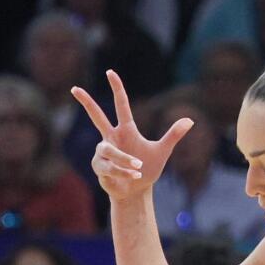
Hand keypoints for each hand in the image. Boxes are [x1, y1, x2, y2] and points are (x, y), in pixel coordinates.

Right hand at [73, 71, 191, 202]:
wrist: (136, 192)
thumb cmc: (147, 169)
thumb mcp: (162, 151)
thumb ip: (173, 135)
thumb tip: (190, 120)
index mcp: (126, 130)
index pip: (121, 105)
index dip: (117, 89)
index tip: (110, 72)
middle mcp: (111, 137)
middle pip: (96, 116)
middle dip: (86, 102)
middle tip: (74, 88)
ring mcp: (103, 152)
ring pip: (110, 152)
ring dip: (125, 161)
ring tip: (138, 170)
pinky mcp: (99, 166)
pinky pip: (110, 167)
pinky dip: (123, 173)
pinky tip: (130, 178)